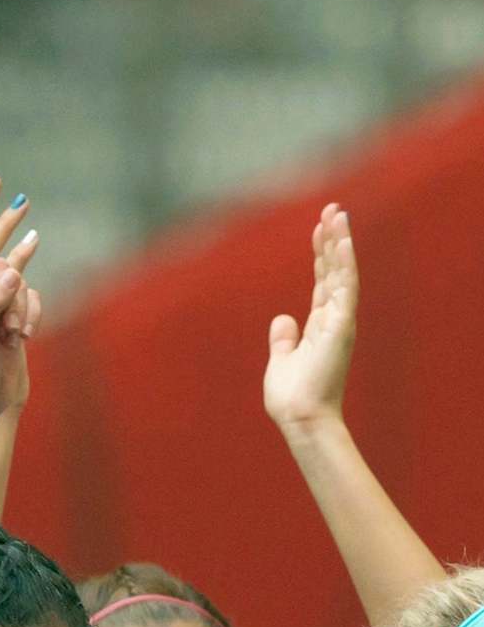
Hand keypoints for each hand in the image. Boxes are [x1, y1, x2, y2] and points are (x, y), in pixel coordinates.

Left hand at [264, 203, 354, 434]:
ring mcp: (340, 321)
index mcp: (321, 324)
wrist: (300, 418)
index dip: (321, 253)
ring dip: (339, 242)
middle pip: (334, 270)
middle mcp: (334, 318)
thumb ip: (284, 339)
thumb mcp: (282, 360)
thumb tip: (282, 318)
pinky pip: (344, 287)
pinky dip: (343, 263)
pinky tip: (341, 240)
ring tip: (336, 212)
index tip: (319, 226)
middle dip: (332, 238)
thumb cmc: (292, 396)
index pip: (323, 280)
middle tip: (332, 208)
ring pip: (342, 272)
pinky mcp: (341, 326)